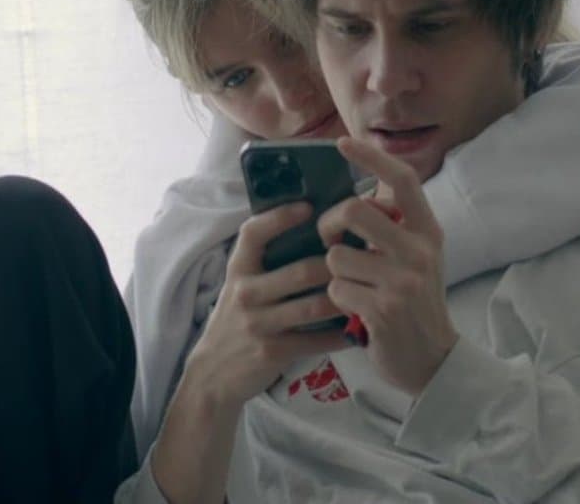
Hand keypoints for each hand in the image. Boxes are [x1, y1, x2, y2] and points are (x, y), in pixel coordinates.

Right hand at [182, 201, 349, 409]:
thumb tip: (309, 229)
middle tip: (362, 258)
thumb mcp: (240, 285)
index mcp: (238, 269)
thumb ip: (265, 262)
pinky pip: (316, 340)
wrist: (213, 373)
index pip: (253, 233)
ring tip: (366, 290)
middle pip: (300, 271)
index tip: (309, 207)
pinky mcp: (273, 351)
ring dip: (344, 299)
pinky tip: (358, 327)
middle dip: (335, 266)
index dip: (281, 217)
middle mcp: (246, 293)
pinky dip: (341, 335)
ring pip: (314, 306)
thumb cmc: (235, 320)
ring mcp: (259, 323)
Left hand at [317, 136, 459, 395]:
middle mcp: (420, 251)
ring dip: (335, 273)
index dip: (371, 156)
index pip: (402, 180)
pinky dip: (337, 299)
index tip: (342, 143)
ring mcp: (403, 281)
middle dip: (329, 225)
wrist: (433, 360)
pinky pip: (336, 288)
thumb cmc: (415, 303)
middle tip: (331, 241)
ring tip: (354, 288)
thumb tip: (362, 189)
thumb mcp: (417, 258)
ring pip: (336, 256)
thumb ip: (395, 226)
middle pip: (355, 211)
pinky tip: (356, 310)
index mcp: (428, 232)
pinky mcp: (383, 309)